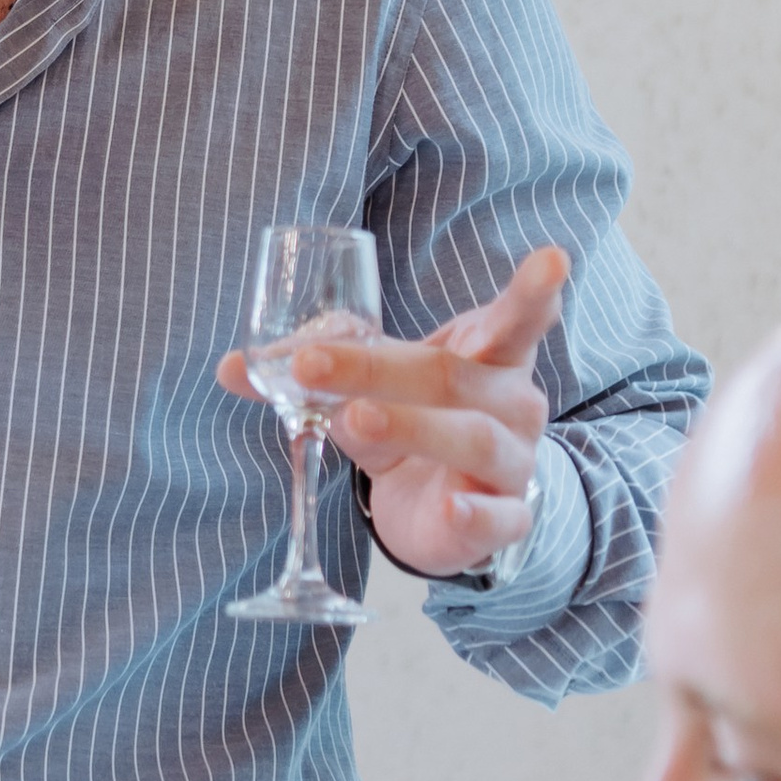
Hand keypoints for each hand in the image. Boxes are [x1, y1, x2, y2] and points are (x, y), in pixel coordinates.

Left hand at [218, 245, 566, 579]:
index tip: (553, 258)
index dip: (534, 291)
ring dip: (411, 426)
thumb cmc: (417, 423)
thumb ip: (308, 372)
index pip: (515, 319)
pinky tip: (448, 508)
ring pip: (472, 438)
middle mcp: (512, 404)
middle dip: (374, 367)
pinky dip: (473, 513)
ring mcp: (513, 464)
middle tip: (309, 364)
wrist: (450, 505)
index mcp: (488, 356)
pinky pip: (496, 518)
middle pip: (449, 375)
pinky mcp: (504, 521)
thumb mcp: (369, 389)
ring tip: (355, 420)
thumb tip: (227, 365)